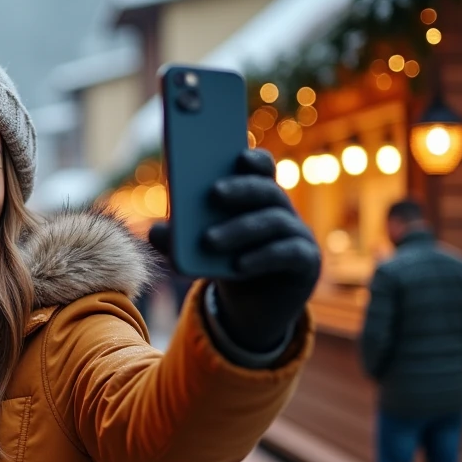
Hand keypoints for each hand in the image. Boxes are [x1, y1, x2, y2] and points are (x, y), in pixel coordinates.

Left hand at [149, 149, 320, 352]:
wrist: (252, 305)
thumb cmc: (224, 264)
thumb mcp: (198, 250)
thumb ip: (177, 239)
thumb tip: (155, 232)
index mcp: (256, 196)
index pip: (262, 167)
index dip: (254, 159)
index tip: (237, 156)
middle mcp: (281, 210)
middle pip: (266, 191)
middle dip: (240, 189)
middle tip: (213, 193)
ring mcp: (298, 234)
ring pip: (273, 222)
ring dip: (240, 229)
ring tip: (208, 240)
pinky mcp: (306, 262)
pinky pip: (287, 254)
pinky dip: (261, 257)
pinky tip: (239, 265)